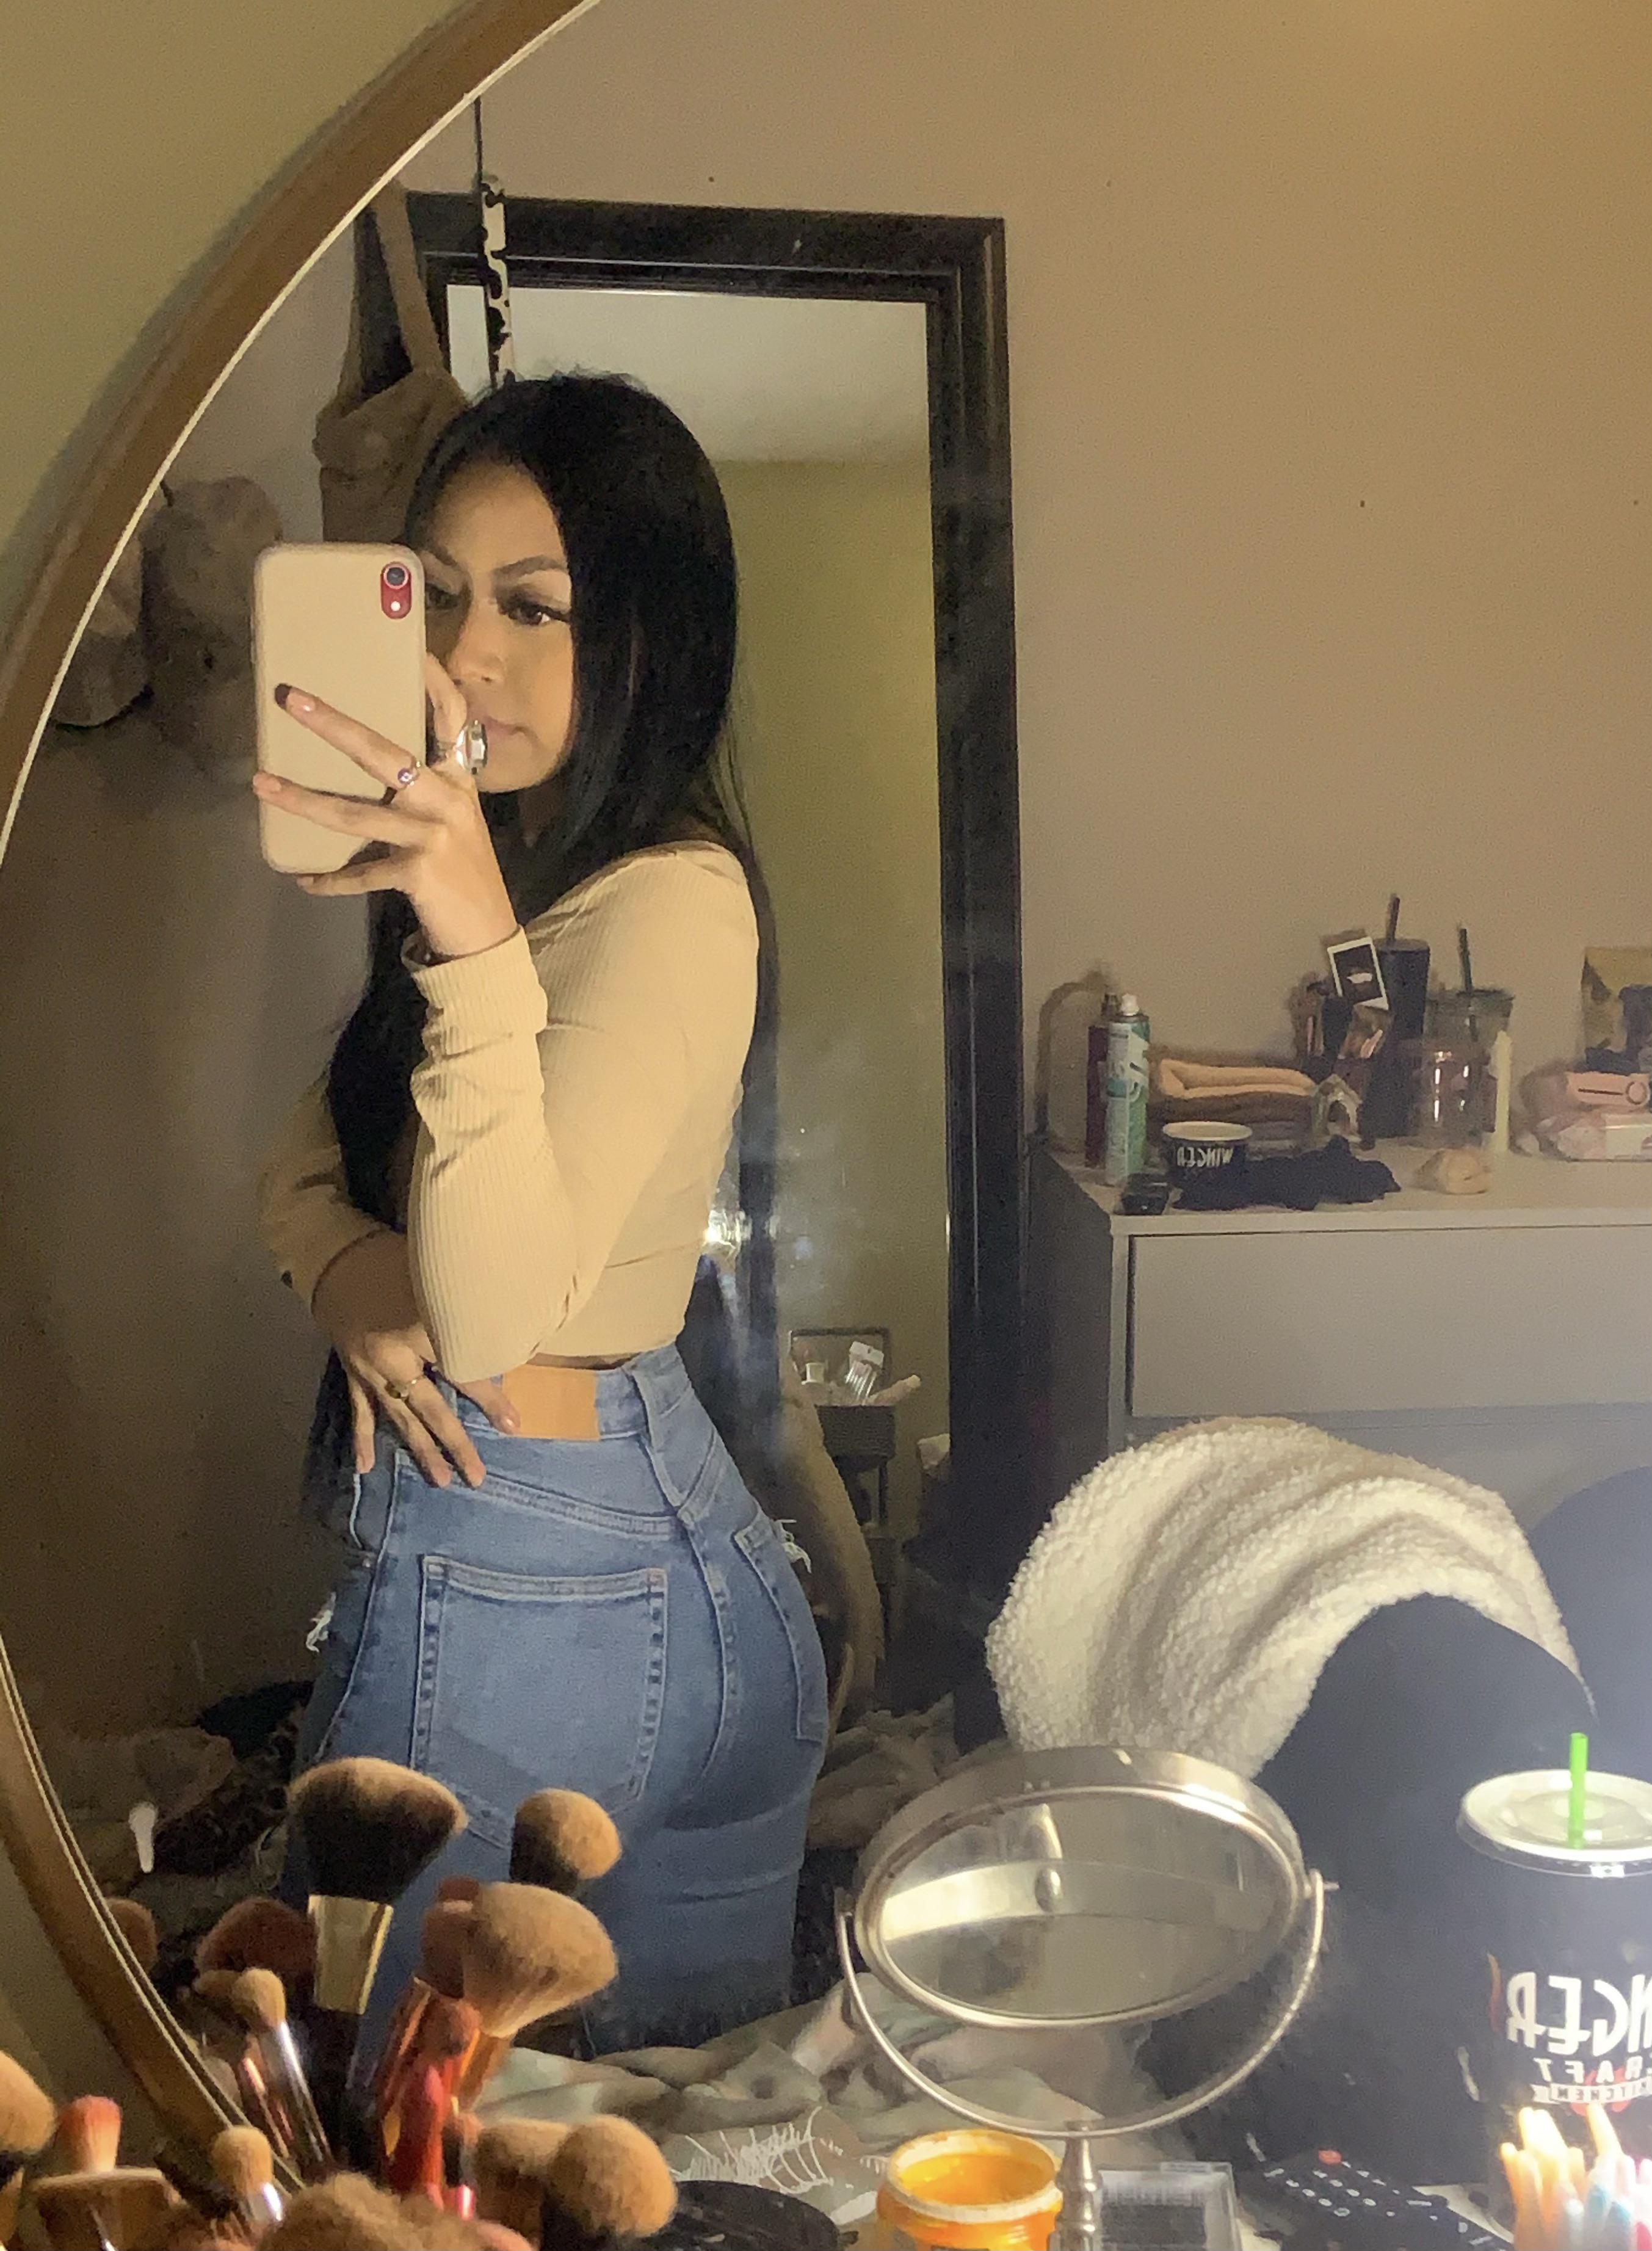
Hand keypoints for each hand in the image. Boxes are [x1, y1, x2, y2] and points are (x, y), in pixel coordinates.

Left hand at [252, 656, 519, 962]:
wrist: (487, 933)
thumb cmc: (463, 872)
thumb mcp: (455, 821)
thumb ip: (424, 792)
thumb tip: (375, 765)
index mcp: (458, 781)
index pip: (453, 720)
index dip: (436, 684)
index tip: (414, 649)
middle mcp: (446, 800)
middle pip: (385, 753)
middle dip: (335, 726)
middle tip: (294, 700)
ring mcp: (433, 836)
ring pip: (357, 813)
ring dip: (305, 800)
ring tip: (263, 785)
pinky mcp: (418, 873)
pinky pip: (361, 873)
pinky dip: (331, 879)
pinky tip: (305, 879)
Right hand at [312, 1232, 518, 1487]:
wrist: (334, 1256)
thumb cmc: (392, 1259)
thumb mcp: (433, 1275)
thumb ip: (466, 1304)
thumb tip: (510, 1323)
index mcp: (417, 1331)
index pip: (461, 1371)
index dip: (490, 1399)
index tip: (515, 1424)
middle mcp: (392, 1359)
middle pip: (431, 1408)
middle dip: (455, 1443)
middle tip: (477, 1477)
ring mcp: (368, 1371)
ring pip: (399, 1417)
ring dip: (419, 1450)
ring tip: (440, 1481)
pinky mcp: (352, 1373)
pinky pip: (360, 1411)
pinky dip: (364, 1438)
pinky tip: (366, 1467)